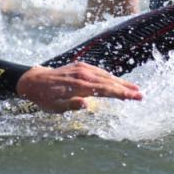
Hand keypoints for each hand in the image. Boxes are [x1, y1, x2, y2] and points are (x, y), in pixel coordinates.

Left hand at [15, 62, 142, 112]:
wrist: (33, 81)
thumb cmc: (44, 97)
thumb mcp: (54, 107)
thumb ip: (70, 105)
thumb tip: (86, 104)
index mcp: (77, 86)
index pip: (104, 90)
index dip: (120, 93)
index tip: (134, 97)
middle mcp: (82, 74)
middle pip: (109, 81)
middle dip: (126, 88)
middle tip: (141, 95)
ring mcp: (82, 68)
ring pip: (106, 75)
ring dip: (121, 82)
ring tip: (134, 89)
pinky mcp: (80, 66)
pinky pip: (99, 72)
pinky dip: (110, 77)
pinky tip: (118, 82)